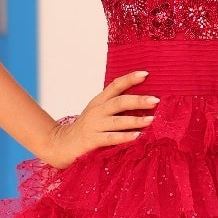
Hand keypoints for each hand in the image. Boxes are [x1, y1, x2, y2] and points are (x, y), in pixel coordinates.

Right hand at [39, 72, 157, 168]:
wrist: (62, 144)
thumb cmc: (86, 129)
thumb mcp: (98, 113)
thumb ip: (114, 106)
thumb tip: (141, 101)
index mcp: (99, 101)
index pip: (115, 85)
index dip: (130, 79)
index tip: (146, 74)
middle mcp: (97, 110)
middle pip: (119, 101)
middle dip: (138, 100)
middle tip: (155, 100)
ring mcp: (94, 125)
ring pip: (117, 120)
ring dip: (135, 120)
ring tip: (151, 120)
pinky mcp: (92, 140)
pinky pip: (111, 138)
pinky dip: (124, 137)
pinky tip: (137, 136)